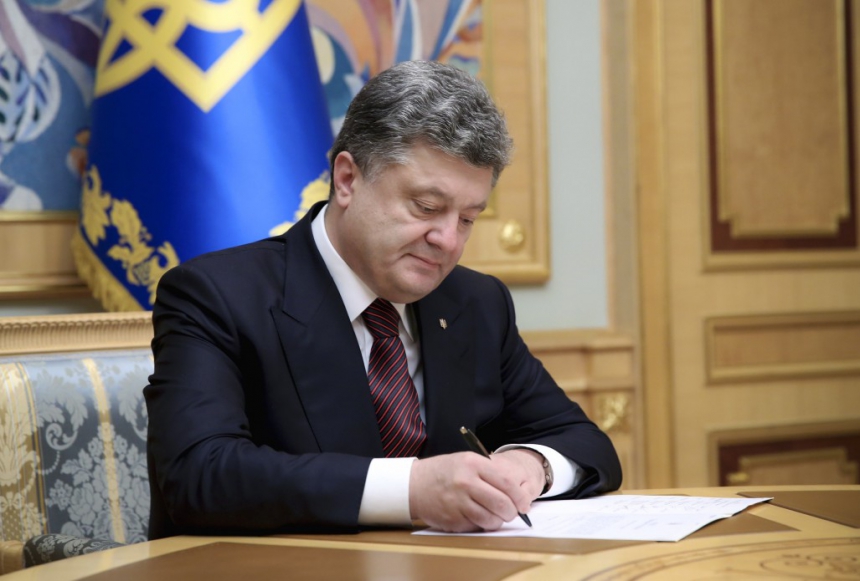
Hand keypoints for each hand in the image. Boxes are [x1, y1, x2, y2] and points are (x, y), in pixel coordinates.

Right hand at [408, 449, 544, 531]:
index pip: (506, 483)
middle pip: (502, 503)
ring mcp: (458, 502)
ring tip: (495, 516)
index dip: (520, 497)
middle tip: (512, 513)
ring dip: (498, 521)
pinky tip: (477, 517)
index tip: (524, 504)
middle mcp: (466, 482)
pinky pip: (476, 526)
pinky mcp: (452, 519)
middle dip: (512, 512)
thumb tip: (515, 493)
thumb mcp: (466, 461)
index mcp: (472, 464)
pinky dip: (481, 525)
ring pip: (491, 519)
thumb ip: (489, 472)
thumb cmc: (444, 472)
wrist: (414, 485)